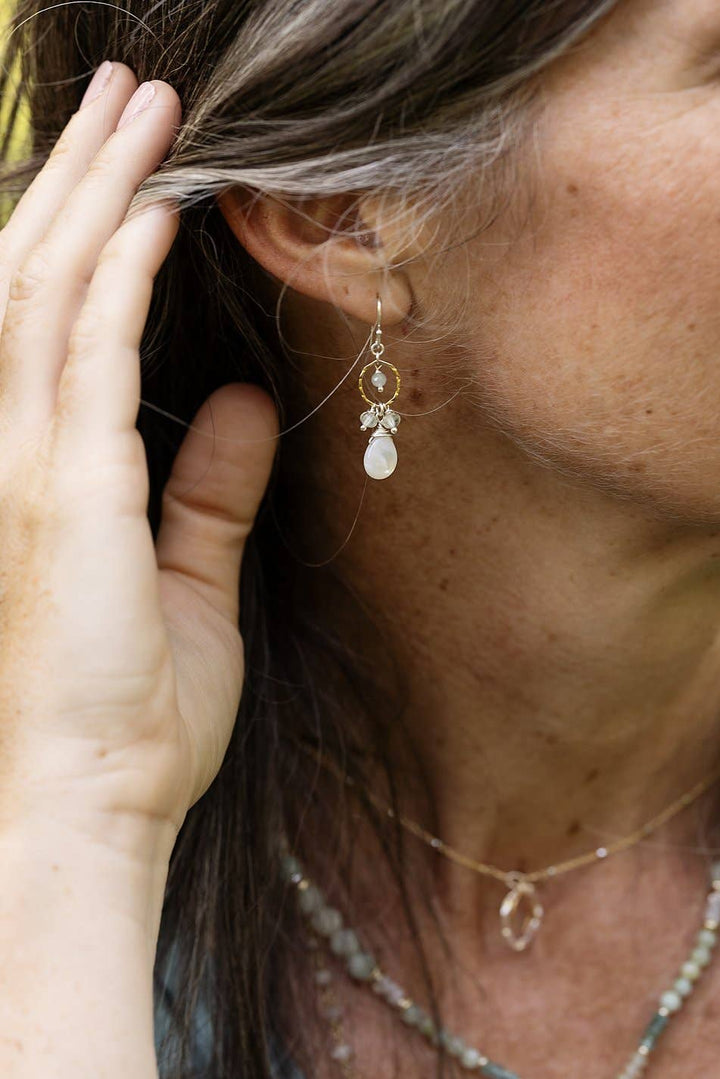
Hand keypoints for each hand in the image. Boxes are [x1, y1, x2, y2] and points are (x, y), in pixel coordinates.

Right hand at [0, 62, 277, 844]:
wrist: (98, 799)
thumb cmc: (133, 709)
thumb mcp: (183, 579)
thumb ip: (207, 486)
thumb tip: (237, 397)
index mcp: (40, 468)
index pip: (50, 315)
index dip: (86, 226)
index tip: (135, 160)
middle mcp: (12, 450)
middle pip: (37, 273)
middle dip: (86, 174)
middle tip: (133, 90)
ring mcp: (28, 466)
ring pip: (51, 290)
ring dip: (100, 193)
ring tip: (145, 108)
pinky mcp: (67, 493)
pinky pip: (88, 356)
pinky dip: (122, 277)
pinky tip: (161, 213)